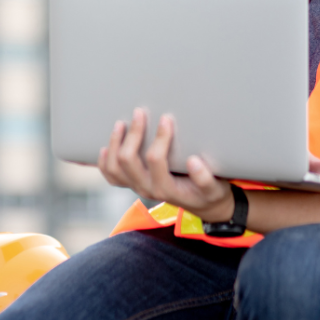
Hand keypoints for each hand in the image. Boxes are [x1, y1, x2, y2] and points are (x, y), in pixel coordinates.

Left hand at [97, 108, 235, 222]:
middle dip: (133, 134)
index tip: (166, 119)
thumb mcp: (215, 188)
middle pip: (127, 161)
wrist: (204, 206)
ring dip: (114, 144)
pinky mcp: (133, 184)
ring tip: (121, 124)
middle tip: (139, 113)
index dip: (159, 137)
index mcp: (166, 189)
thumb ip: (206, 178)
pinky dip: (104, 162)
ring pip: (114, 169)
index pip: (155, 160)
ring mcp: (137, 187)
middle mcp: (147, 189)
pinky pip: (111, 176)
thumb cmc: (210, 191)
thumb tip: (194, 162)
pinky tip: (104, 147)